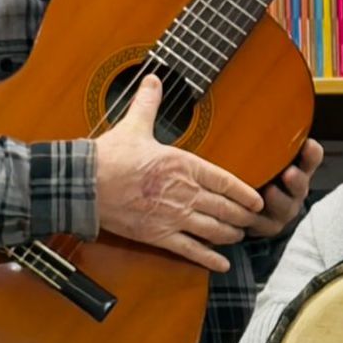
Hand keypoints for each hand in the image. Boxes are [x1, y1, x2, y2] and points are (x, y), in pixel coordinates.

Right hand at [94, 73, 263, 271]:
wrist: (84, 184)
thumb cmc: (109, 156)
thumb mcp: (134, 125)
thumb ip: (148, 103)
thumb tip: (152, 78)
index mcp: (184, 165)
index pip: (225, 181)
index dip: (245, 193)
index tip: (257, 200)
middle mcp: (185, 192)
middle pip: (225, 208)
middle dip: (242, 216)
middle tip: (253, 221)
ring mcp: (173, 216)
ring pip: (213, 230)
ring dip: (230, 235)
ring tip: (239, 236)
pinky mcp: (158, 236)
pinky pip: (190, 251)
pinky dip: (209, 259)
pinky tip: (222, 264)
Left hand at [247, 139, 324, 237]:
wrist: (248, 206)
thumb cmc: (255, 172)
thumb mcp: (262, 152)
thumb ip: (262, 134)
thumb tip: (249, 94)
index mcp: (297, 168)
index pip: (310, 157)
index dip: (311, 153)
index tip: (308, 145)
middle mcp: (294, 190)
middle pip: (301, 184)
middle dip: (297, 180)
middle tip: (290, 173)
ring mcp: (282, 210)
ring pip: (285, 207)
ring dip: (279, 200)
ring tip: (270, 192)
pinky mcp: (267, 227)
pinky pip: (263, 225)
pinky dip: (256, 221)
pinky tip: (248, 214)